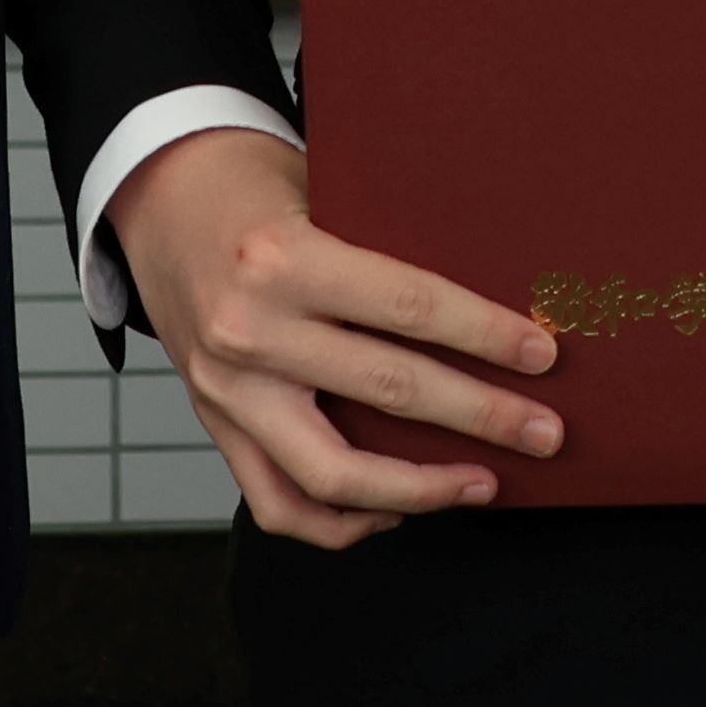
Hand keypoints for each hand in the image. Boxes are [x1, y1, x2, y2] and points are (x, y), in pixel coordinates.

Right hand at [107, 129, 563, 547]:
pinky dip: (343, 521)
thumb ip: (384, 248)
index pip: (407, 307)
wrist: (159, 197)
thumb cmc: (255, 185)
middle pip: (389, 392)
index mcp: (282, 260)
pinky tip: (396, 508)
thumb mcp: (322, 187)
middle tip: (546, 433)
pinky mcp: (215, 425)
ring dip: (421, 489)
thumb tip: (491, 303)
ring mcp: (225, 390)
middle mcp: (249, 331)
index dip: (484, 335)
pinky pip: (279, 503)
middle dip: (483, 417)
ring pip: (333, 474)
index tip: (542, 354)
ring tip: (482, 482)